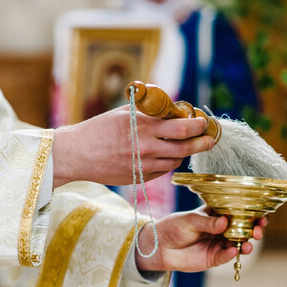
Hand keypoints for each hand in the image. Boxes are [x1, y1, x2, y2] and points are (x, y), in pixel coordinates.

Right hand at [52, 106, 214, 187]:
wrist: (77, 154)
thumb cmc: (99, 129)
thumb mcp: (124, 113)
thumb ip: (149, 111)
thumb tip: (172, 108)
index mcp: (144, 128)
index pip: (182, 128)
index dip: (198, 125)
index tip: (203, 121)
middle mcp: (146, 148)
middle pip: (185, 147)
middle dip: (202, 142)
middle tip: (209, 138)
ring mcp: (143, 166)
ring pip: (175, 160)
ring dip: (184, 152)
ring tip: (185, 144)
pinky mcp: (139, 178)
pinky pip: (162, 170)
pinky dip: (167, 162)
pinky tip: (164, 154)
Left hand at [135, 209, 266, 273]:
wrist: (161, 246)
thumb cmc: (174, 226)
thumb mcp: (190, 219)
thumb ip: (207, 222)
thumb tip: (225, 222)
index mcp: (219, 214)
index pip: (240, 213)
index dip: (253, 214)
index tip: (261, 216)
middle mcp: (223, 229)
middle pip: (244, 230)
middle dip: (255, 231)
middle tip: (258, 231)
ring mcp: (219, 244)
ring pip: (239, 244)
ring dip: (246, 244)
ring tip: (248, 244)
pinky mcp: (214, 258)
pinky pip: (226, 256)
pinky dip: (231, 254)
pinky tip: (234, 251)